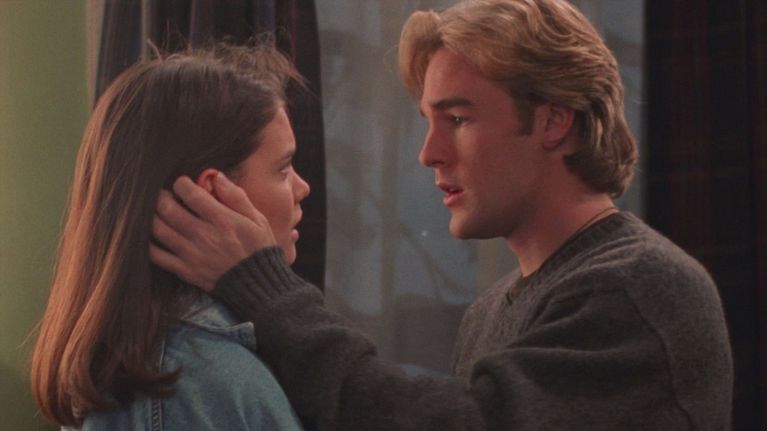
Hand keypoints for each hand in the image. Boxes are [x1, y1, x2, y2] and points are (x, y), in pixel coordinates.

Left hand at [150, 173, 275, 290]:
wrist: (257, 285)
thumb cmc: (258, 248)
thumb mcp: (256, 219)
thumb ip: (236, 196)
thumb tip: (216, 176)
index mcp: (222, 220)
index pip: (190, 194)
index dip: (181, 183)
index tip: (182, 183)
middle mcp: (204, 236)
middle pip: (168, 209)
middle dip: (162, 197)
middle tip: (165, 195)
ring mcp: (192, 254)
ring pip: (159, 230)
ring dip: (153, 216)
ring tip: (158, 211)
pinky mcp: (185, 271)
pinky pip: (157, 256)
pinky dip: (149, 243)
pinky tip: (154, 235)